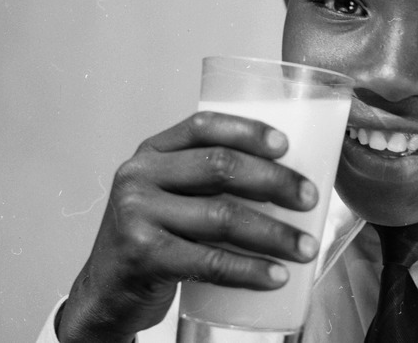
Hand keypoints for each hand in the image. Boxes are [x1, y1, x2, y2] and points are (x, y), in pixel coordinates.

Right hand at [55, 112, 319, 341]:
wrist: (107, 291)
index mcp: (153, 152)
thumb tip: (289, 180)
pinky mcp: (142, 255)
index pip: (204, 126)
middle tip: (310, 200)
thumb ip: (209, 181)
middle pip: (220, 166)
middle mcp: (140, 175)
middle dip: (275, 181)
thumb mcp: (170, 196)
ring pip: (222, 216)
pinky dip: (249, 270)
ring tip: (305, 248)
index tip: (286, 145)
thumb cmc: (154, 239)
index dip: (248, 130)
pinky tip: (276, 276)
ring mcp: (137, 214)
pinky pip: (209, 261)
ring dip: (274, 234)